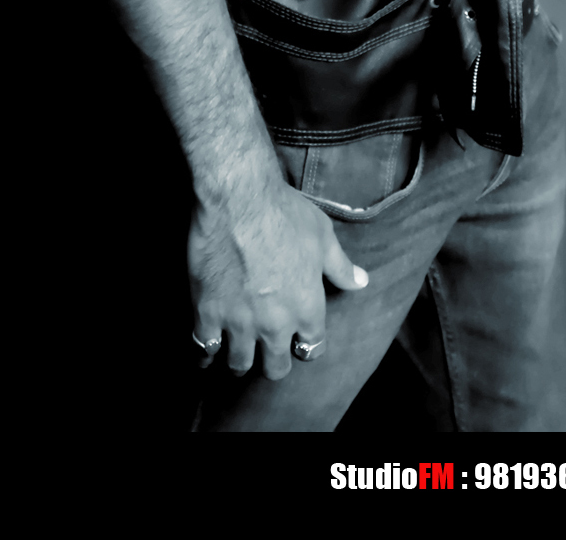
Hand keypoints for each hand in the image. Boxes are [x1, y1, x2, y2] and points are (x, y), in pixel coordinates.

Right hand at [189, 174, 368, 379]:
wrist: (239, 198)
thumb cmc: (284, 212)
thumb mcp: (322, 236)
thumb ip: (340, 266)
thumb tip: (361, 282)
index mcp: (307, 308)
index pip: (312, 349)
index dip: (306, 346)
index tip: (299, 341)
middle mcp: (275, 324)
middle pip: (275, 368)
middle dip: (273, 361)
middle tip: (266, 352)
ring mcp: (239, 322)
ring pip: (239, 364)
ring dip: (239, 360)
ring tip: (235, 352)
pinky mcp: (207, 312)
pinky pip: (204, 348)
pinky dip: (205, 352)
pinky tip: (205, 350)